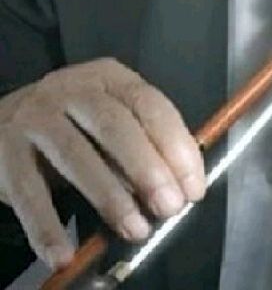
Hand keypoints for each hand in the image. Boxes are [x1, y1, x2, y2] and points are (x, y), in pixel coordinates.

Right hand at [0, 58, 205, 269]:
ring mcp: (36, 117)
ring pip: (77, 156)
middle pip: (117, 127)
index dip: (176, 147)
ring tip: (135, 229)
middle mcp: (73, 89)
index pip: (152, 106)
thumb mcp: (107, 121)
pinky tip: (64, 253)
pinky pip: (29, 192)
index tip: (193, 186)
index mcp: (110, 77)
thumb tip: (179, 183)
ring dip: (111, 198)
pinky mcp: (5, 151)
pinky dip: (47, 227)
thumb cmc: (69, 124)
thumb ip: (141, 143)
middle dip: (149, 170)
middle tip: (170, 206)